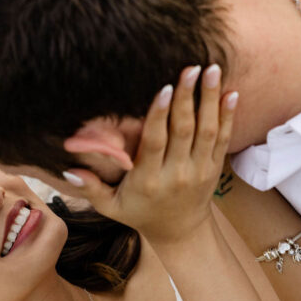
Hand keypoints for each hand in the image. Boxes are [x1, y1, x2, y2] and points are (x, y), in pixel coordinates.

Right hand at [63, 65, 237, 244]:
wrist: (180, 232)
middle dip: (188, 97)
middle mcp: (177, 174)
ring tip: (213, 70)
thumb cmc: (141, 214)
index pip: (155, 143)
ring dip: (211, 99)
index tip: (164, 88)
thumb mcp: (112, 207)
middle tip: (191, 68)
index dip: (160, 115)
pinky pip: (223, 139)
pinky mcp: (215, 168)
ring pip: (207, 131)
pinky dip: (229, 115)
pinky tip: (232, 92)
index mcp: (148, 180)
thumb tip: (67, 170)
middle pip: (184, 131)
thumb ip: (91, 188)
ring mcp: (199, 171)